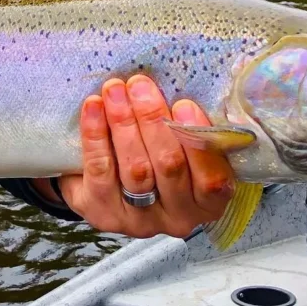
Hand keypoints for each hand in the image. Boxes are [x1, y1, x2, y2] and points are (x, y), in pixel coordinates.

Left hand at [55, 76, 234, 238]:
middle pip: (169, 167)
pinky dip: (95, 134)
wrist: (103, 181)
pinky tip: (94, 106)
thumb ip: (187, 128)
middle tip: (139, 84)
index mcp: (207, 202)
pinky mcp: (103, 213)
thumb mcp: (181, 146)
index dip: (198, 141)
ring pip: (136, 169)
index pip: (212, 179)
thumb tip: (182, 84)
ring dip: (124, 123)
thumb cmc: (154, 153)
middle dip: (153, 120)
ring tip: (115, 90)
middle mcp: (178, 218)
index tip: (183, 103)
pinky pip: (101, 170)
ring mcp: (139, 220)